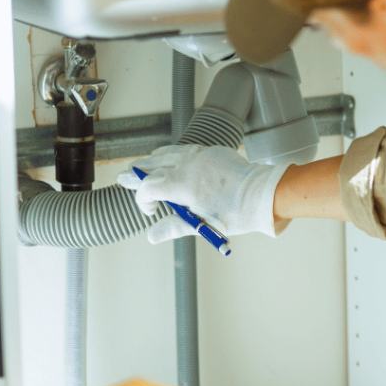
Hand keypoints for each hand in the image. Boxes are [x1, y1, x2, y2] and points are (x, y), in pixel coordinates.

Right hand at [117, 144, 290, 243]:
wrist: (263, 194)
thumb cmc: (235, 214)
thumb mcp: (202, 225)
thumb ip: (174, 227)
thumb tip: (151, 236)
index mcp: (182, 184)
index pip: (148, 187)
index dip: (143, 200)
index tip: (152, 212)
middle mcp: (187, 165)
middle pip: (152, 166)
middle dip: (137, 174)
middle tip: (123, 177)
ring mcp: (200, 155)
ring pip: (167, 154)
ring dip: (152, 161)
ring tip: (141, 165)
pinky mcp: (212, 151)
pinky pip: (184, 149)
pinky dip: (171, 154)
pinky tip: (167, 156)